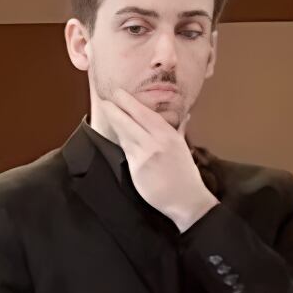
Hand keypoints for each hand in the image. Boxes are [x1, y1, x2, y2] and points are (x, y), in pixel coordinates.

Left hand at [96, 89, 216, 230]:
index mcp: (170, 135)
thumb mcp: (184, 149)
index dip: (130, 103)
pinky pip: (126, 150)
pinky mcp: (137, 168)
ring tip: (106, 111)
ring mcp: (146, 155)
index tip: (119, 93)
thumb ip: (179, 131)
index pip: (146, 114)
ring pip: (125, 134)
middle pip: (132, 121)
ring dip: (114, 121)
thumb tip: (186, 117)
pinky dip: (120, 139)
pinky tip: (114, 132)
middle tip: (105, 99)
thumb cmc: (185, 175)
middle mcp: (157, 142)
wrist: (186, 199)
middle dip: (116, 109)